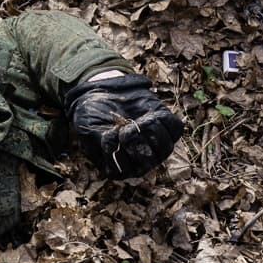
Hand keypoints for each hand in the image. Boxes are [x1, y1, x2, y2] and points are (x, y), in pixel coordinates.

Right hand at [64, 73, 182, 176]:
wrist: (102, 91)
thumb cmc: (92, 115)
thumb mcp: (88, 131)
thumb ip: (101, 144)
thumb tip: (115, 146)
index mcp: (121, 168)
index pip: (127, 171)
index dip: (119, 151)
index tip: (109, 133)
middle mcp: (142, 160)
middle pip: (149, 161)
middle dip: (135, 141)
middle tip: (123, 126)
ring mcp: (156, 145)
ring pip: (165, 147)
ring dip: (149, 130)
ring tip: (135, 119)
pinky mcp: (166, 126)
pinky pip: (175, 129)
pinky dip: (162, 119)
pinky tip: (148, 114)